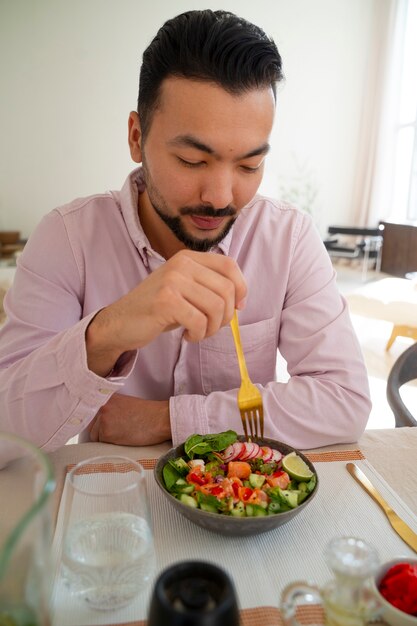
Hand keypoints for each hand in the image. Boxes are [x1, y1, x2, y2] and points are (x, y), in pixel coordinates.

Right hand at [86, 249, 246, 375]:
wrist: (121, 322)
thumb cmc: (158, 309)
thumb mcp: (185, 290)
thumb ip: (210, 288)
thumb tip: (241, 302)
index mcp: (188, 258)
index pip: (230, 266)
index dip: (241, 288)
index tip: (237, 308)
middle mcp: (181, 264)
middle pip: (227, 290)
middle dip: (226, 316)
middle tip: (210, 327)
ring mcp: (173, 281)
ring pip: (217, 307)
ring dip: (212, 328)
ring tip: (198, 332)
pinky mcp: (166, 301)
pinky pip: (199, 321)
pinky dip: (198, 334)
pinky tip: (187, 335)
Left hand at [87, 394, 170, 445]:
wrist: (160, 419)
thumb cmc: (148, 414)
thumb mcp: (126, 404)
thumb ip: (111, 409)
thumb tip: (100, 422)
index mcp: (107, 398)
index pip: (92, 414)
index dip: (98, 423)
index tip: (105, 427)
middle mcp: (102, 407)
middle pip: (91, 426)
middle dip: (101, 432)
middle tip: (118, 433)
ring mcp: (103, 419)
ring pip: (95, 436)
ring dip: (105, 439)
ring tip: (122, 436)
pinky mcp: (107, 433)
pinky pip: (101, 444)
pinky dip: (111, 445)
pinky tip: (123, 440)